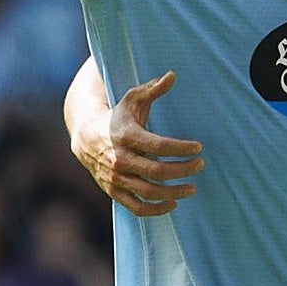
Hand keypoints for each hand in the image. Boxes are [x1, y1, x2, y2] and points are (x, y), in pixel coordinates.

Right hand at [70, 71, 203, 216]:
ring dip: (173, 193)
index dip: (181, 148)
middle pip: (156, 171)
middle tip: (200, 165)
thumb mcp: (132, 98)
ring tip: (192, 188)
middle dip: (182, 170)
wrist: (86, 136)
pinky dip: (155, 210)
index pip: (159, 146)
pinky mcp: (114, 191)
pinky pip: (136, 207)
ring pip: (148, 192)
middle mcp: (120, 159)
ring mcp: (116, 178)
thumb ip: (152, 89)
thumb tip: (172, 75)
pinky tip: (173, 204)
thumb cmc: (117, 116)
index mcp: (126, 136)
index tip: (199, 148)